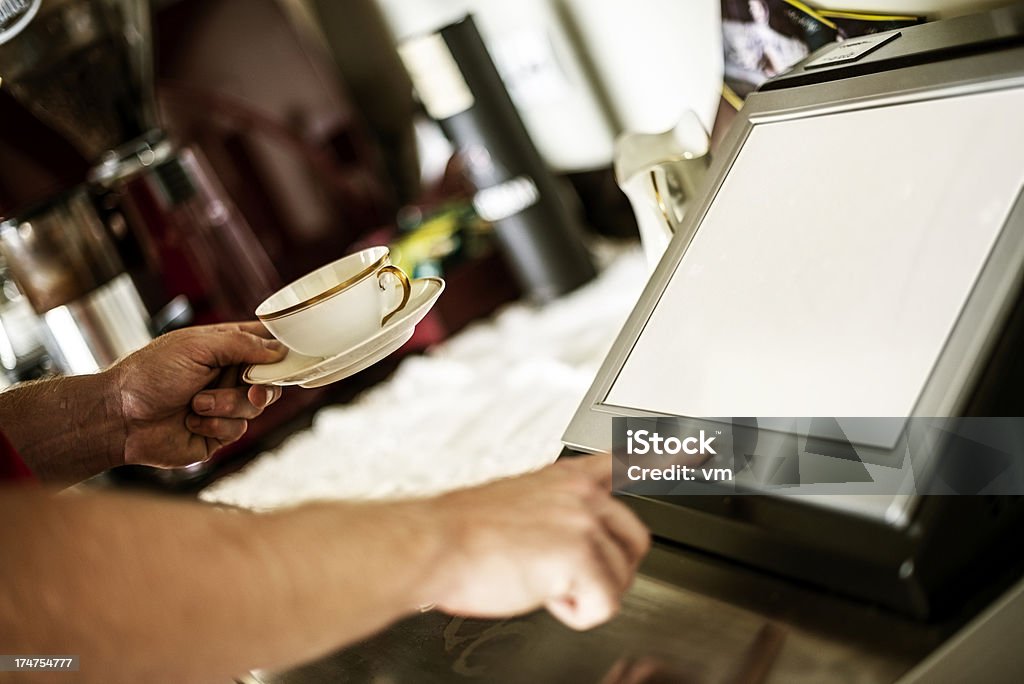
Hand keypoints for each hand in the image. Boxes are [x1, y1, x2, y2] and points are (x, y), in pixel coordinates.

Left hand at [111, 322, 287, 467]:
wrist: (119, 417)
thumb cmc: (150, 374)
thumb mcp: (197, 347)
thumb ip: (241, 344)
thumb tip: (278, 350)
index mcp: (222, 347)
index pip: (263, 341)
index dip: (280, 348)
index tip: (289, 356)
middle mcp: (226, 375)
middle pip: (269, 378)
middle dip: (261, 384)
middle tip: (251, 387)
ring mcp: (224, 404)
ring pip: (255, 406)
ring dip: (227, 404)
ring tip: (196, 404)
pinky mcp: (218, 432)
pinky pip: (238, 429)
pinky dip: (216, 424)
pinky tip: (191, 420)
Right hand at [424, 455, 649, 629]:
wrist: (433, 545)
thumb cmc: (461, 535)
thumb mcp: (514, 506)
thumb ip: (549, 514)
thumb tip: (554, 542)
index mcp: (565, 480)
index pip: (628, 461)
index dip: (671, 453)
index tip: (703, 443)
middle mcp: (581, 495)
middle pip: (636, 541)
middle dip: (607, 569)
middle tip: (564, 576)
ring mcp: (583, 521)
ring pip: (618, 579)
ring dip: (582, 592)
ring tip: (537, 580)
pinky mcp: (581, 554)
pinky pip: (602, 604)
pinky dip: (573, 612)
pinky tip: (541, 593)